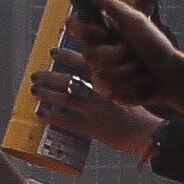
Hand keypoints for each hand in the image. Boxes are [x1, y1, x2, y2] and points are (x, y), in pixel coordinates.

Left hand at [29, 55, 162, 162]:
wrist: (148, 132)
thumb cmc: (138, 111)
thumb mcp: (127, 89)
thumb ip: (111, 80)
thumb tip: (94, 75)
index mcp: (109, 79)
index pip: (85, 61)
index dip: (67, 55)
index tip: (53, 51)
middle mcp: (100, 91)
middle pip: (69, 79)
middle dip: (50, 76)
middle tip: (36, 75)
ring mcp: (95, 110)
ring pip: (65, 98)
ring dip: (47, 94)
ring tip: (35, 91)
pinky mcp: (92, 128)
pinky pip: (67, 121)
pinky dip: (52, 117)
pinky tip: (42, 115)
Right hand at [68, 0, 183, 122]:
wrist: (171, 75)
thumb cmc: (156, 45)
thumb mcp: (134, 21)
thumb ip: (109, 5)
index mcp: (102, 32)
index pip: (75, 26)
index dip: (84, 30)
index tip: (101, 31)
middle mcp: (98, 51)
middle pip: (88, 55)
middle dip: (115, 54)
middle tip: (132, 51)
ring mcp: (102, 73)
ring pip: (100, 75)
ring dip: (126, 71)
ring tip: (140, 68)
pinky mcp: (110, 92)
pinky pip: (109, 90)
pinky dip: (130, 85)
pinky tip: (140, 82)